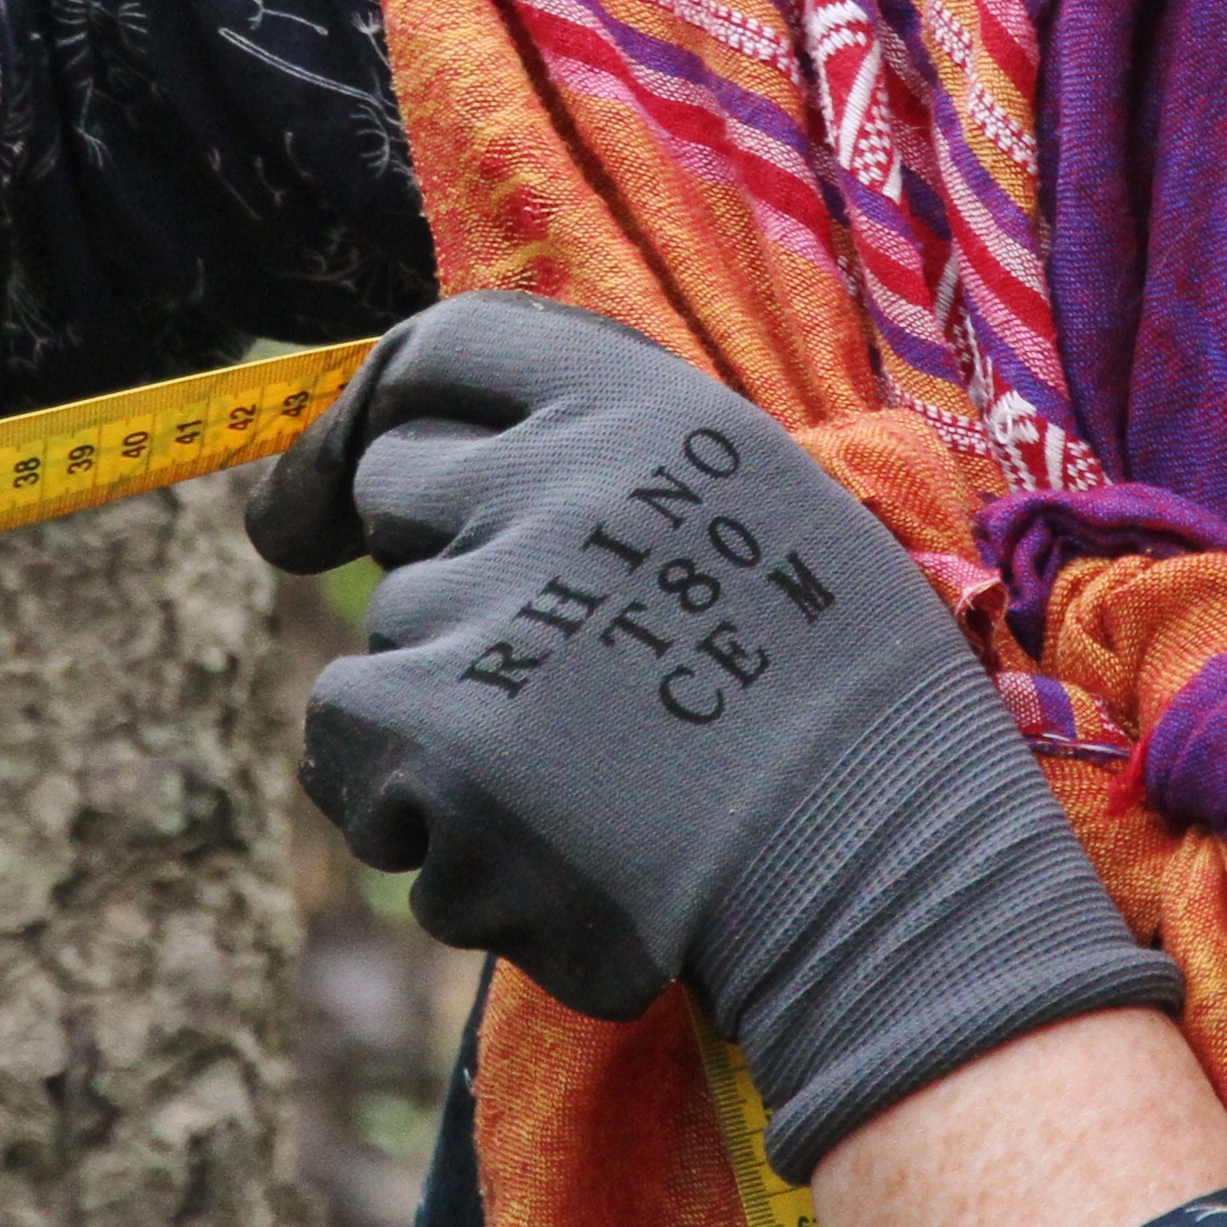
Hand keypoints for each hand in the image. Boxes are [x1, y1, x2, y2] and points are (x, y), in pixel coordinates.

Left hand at [250, 292, 1177, 1177]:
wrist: (879, 875)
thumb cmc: (840, 713)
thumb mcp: (763, 519)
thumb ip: (616, 473)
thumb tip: (414, 466)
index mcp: (647, 412)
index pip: (448, 351)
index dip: (381, 410)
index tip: (346, 484)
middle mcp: (555, 484)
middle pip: (395, 489)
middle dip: (439, 565)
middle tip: (550, 672)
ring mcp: (486, 608)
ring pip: (390, 640)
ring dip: (451, 715)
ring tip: (595, 782)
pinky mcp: (432, 737)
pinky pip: (349, 753)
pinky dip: (412, 811)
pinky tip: (533, 846)